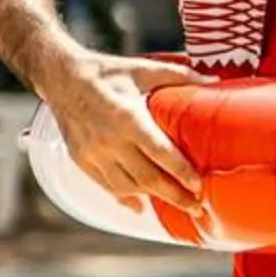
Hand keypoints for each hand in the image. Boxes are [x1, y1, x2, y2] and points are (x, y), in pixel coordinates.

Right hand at [42, 52, 203, 214]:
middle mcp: (109, 140)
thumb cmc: (108, 72)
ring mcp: (93, 153)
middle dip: (175, 196)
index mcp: (127, 117)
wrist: (61, 77)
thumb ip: (179, 75)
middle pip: (148, 178)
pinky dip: (125, 198)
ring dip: (154, 199)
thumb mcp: (143, 68)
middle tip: (198, 208)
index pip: (160, 153)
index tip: (200, 186)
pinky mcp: (81, 160)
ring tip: (178, 206)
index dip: (181, 172)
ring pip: (128, 187)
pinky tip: (141, 206)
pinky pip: (107, 186)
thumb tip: (214, 79)